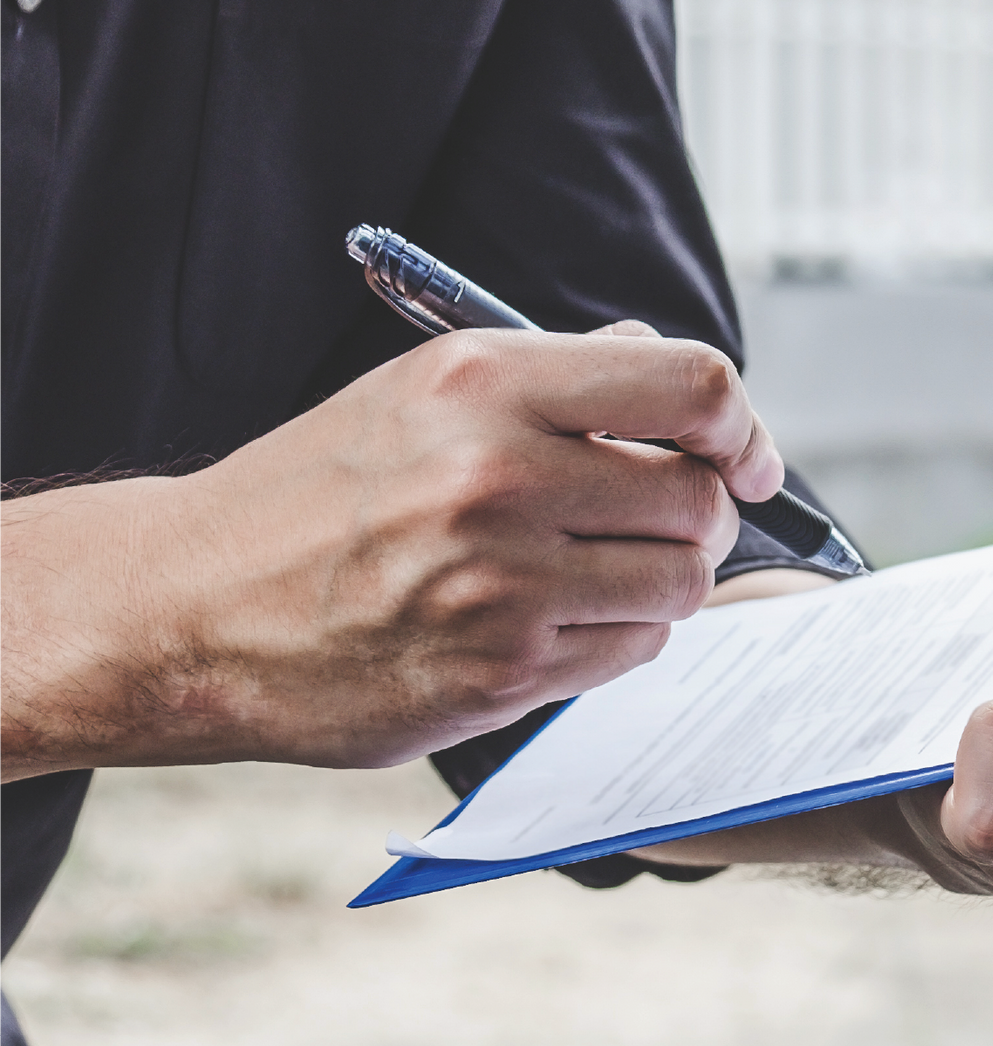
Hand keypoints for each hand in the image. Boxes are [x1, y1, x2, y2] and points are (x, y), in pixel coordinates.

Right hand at [0, 323, 780, 777]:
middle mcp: (498, 478)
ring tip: (594, 572)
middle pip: (700, 498)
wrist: (192, 607)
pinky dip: (619, 638)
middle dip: (699, 514)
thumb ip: (557, 376)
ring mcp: (501, 585)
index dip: (741, 428)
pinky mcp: (499, 674)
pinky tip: (556, 621)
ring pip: (682, 584)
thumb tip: (668, 371)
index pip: (693, 386)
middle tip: (656, 521)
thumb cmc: (317, 493)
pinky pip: (631, 652)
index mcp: (486, 383)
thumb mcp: (421, 392)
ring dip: (663, 582)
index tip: (745, 457)